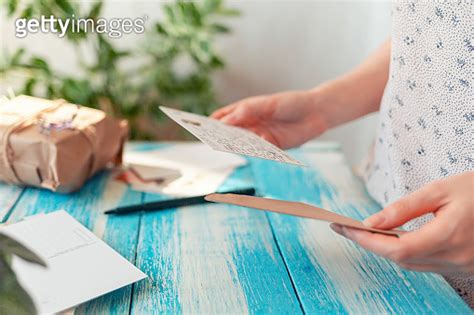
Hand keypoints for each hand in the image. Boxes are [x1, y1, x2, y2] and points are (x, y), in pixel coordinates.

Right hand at [211, 91, 328, 148]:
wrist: (316, 112)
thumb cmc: (290, 103)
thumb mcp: (267, 104)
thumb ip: (247, 111)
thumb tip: (225, 122)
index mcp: (245, 111)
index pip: (223, 118)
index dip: (211, 123)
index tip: (200, 127)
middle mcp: (250, 125)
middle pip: (230, 134)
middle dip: (221, 137)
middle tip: (213, 140)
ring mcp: (260, 137)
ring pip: (244, 144)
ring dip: (238, 145)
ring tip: (231, 145)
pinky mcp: (272, 149)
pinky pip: (260, 152)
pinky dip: (257, 151)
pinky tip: (257, 146)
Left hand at [331, 171, 473, 276]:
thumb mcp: (440, 190)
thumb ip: (404, 208)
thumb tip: (371, 222)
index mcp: (450, 236)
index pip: (396, 249)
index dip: (366, 241)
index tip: (342, 228)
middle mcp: (456, 258)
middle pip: (401, 259)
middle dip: (370, 244)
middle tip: (346, 228)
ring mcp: (463, 267)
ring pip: (412, 264)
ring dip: (386, 249)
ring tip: (364, 232)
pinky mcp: (465, 267)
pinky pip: (427, 265)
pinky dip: (406, 253)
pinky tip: (394, 239)